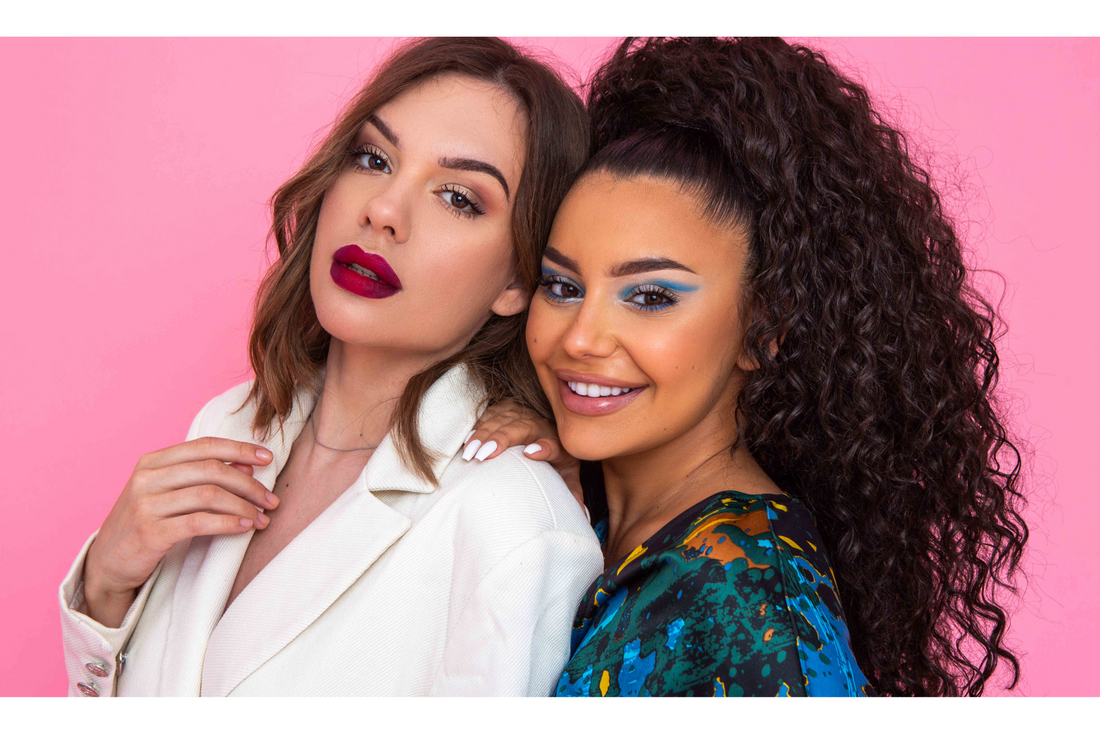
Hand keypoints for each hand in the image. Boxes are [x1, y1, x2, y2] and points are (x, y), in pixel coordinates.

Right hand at [82, 437, 278, 627]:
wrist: (107, 563)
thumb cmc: (145, 523)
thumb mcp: (169, 493)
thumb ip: (202, 476)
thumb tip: (248, 465)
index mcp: (153, 461)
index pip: (205, 446)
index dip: (240, 449)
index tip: (268, 458)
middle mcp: (147, 478)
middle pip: (212, 470)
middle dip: (249, 485)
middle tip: (271, 500)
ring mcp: (146, 504)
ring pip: (209, 495)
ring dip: (244, 507)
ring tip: (263, 519)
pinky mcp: (150, 532)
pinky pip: (199, 522)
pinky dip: (228, 523)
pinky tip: (244, 527)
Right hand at [462, 401, 582, 509]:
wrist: (553, 428)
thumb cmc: (558, 458)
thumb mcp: (569, 474)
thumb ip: (572, 492)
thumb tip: (580, 514)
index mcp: (558, 443)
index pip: (553, 445)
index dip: (543, 448)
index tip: (531, 453)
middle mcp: (540, 425)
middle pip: (521, 428)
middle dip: (502, 440)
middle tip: (482, 457)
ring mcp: (523, 414)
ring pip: (502, 420)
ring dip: (484, 435)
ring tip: (470, 452)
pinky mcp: (508, 409)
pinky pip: (491, 415)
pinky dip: (479, 426)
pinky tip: (467, 440)